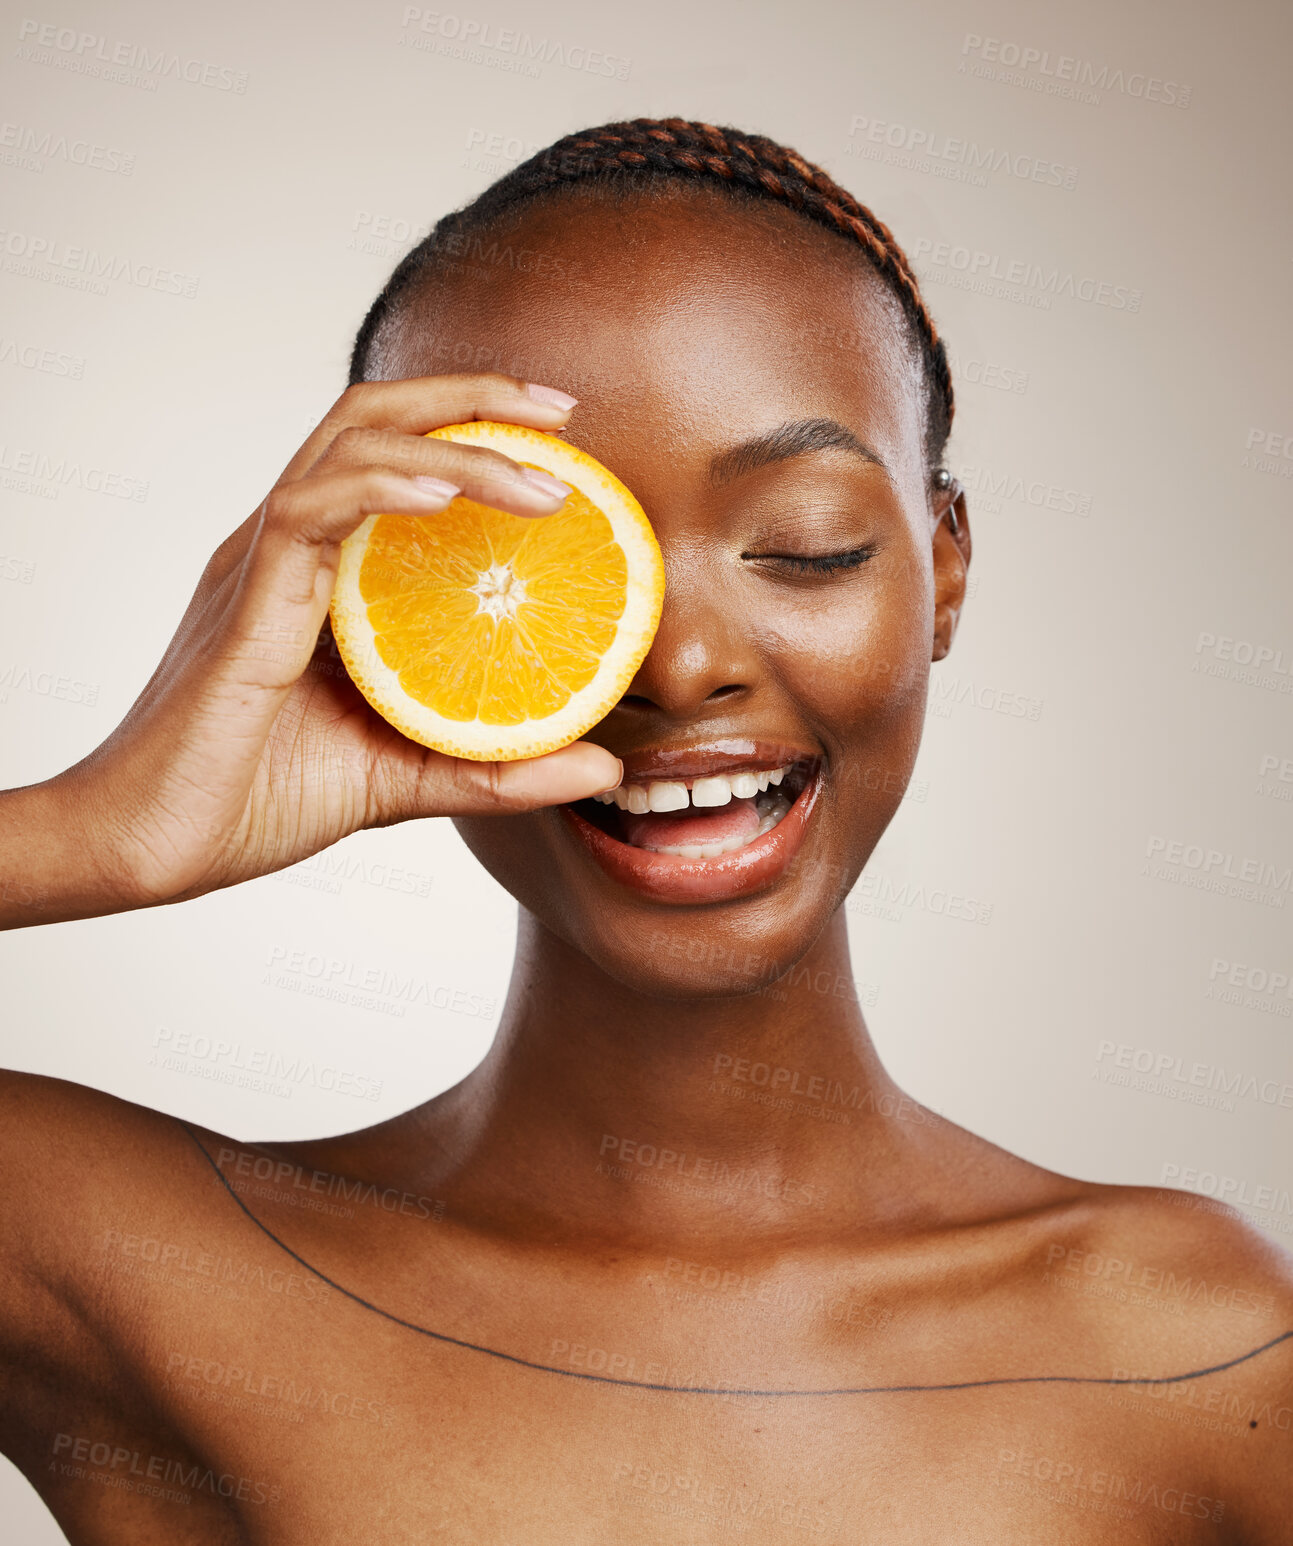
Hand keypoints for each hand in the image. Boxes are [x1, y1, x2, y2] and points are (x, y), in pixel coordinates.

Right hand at [8, 374, 622, 924]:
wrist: (148, 848)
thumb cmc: (254, 802)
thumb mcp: (408, 778)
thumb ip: (499, 766)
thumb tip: (607, 765)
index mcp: (315, 572)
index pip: (391, 458)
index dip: (470, 428)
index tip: (559, 439)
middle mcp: (284, 547)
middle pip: (371, 419)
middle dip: (471, 396)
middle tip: (561, 413)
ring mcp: (259, 565)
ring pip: (350, 446)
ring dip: (455, 444)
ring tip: (541, 479)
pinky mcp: (244, 601)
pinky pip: (310, 509)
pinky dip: (383, 488)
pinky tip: (448, 494)